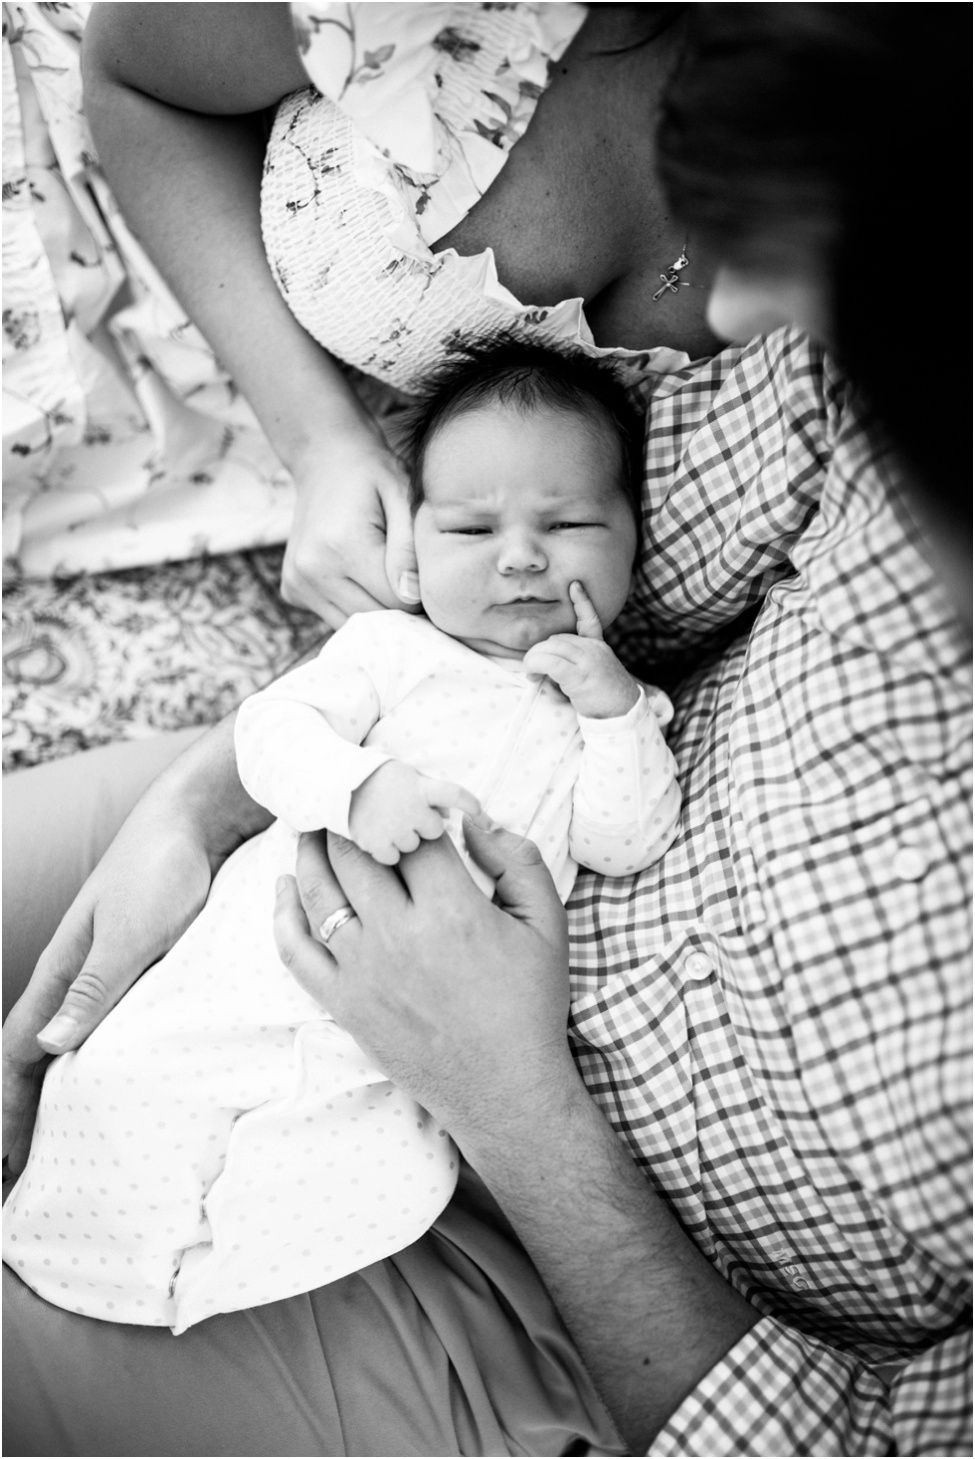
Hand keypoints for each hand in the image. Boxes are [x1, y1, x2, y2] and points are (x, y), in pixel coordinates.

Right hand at [2, 720, 267, 1174]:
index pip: (20, 1055)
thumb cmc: (160, 870)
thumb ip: (94, 990)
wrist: (195, 821)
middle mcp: (75, 978)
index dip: (7, 1109)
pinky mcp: (136, 968)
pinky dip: (89, 1066)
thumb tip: (48, 1050)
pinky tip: (103, 1090)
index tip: (3, 1165)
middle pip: (33, 1059)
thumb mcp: (129, 935)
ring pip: (64, 1047)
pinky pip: (101, 1029)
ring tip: (50, 1149)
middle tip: (17, 1179)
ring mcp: (103, 974)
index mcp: (62, 973)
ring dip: (51, 1097)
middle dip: (19, 1116)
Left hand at [272, 819, 574, 1138]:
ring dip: (311, 847)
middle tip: (345, 793)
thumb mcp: (546, 924)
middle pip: (353, 850)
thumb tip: (475, 820)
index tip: (397, 785)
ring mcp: (362, 970)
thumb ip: (518, 860)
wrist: (504, 1089)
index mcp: (452, 909)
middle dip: (348, 813)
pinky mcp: (342, 1001)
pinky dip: (283, 910)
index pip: (409, 830)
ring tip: (313, 824)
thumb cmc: (530, 1004)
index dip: (401, 798)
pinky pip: (294, 947)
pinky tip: (286, 884)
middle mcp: (398, 934)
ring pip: (318, 888)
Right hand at [284, 435, 421, 629]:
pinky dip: (352, 604)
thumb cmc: (373, 475)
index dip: (419, 594)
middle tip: (408, 577)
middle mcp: (313, 570)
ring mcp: (298, 583)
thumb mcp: (402, 497)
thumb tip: (411, 597)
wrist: (324, 458)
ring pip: (353, 625)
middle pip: (375, 619)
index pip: (398, 602)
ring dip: (374, 608)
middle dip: (398, 607)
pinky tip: (355, 575)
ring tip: (382, 575)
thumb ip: (408, 548)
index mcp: (343, 546)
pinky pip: (334, 616)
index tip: (423, 574)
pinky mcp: (292, 590)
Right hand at [348, 761, 480, 864]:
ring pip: (412, 846)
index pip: (454, 795)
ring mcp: (393, 827)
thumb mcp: (408, 777)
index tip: (484, 817)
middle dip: (424, 825)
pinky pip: (392, 858)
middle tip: (406, 816)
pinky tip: (377, 838)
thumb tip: (448, 815)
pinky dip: (386, 852)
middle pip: (434, 829)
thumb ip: (430, 794)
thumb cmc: (378, 778)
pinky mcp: (375, 843)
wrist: (337, 781)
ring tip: (386, 823)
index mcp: (420, 788)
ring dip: (404, 839)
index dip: (471, 805)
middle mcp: (409, 808)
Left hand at [522, 581, 639, 717]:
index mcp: (598, 646)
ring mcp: (588, 660)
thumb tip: (546, 664)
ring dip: (533, 661)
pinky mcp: (579, 674)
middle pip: (555, 638)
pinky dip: (536, 666)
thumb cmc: (604, 698)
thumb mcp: (593, 673)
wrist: (623, 714)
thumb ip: (575, 662)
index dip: (582, 602)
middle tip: (532, 670)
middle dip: (539, 652)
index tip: (574, 585)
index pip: (590, 619)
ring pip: (550, 648)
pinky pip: (550, 663)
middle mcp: (594, 648)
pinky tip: (532, 675)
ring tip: (531, 675)